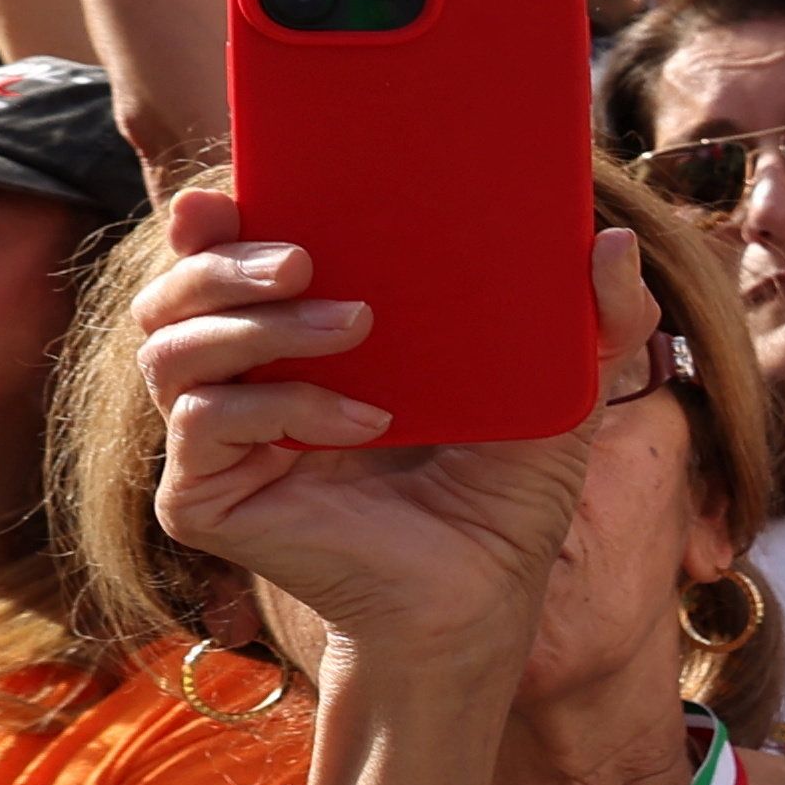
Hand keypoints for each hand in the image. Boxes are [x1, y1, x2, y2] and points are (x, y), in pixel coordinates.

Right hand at [131, 183, 612, 679]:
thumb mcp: (561, 391)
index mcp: (297, 340)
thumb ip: (598, 319)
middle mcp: (241, 384)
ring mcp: (216, 444)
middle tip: (301, 259)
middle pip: (171, 296)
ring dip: (256, 326)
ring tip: (354, 325)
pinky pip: (203, 422)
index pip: (223, 261)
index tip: (226, 190)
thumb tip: (615, 240)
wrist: (483, 594)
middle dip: (221, 262)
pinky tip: (363, 423)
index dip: (207, 221)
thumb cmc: (505, 492)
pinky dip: (280, 408)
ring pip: (169, 350)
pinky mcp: (205, 498)